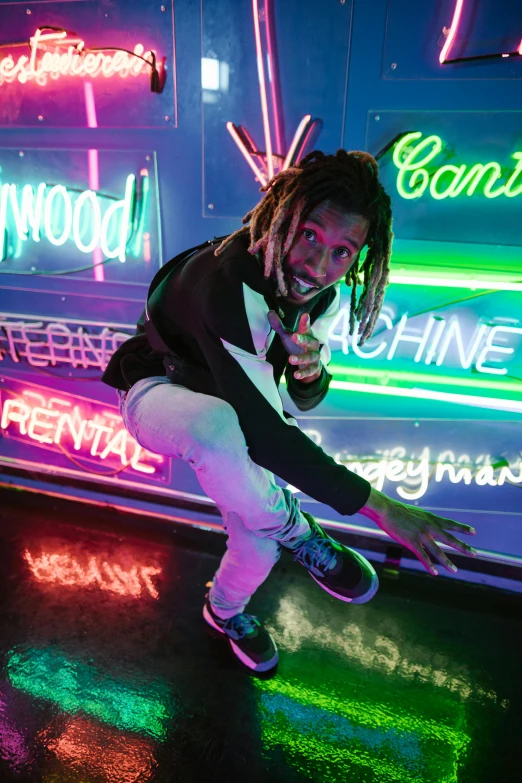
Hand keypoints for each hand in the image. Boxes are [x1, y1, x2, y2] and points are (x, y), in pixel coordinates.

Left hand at [268, 311, 321, 382]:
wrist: (310, 363)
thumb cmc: (297, 345)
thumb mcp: (288, 336)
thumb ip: (279, 326)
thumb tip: (270, 312)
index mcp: (307, 334)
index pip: (306, 327)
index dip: (305, 322)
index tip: (305, 316)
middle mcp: (313, 344)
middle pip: (310, 341)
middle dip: (303, 339)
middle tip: (294, 337)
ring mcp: (314, 356)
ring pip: (310, 356)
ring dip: (301, 358)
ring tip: (291, 359)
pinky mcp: (314, 367)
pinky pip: (310, 370)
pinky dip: (303, 373)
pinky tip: (296, 375)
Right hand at [360, 488, 476, 574]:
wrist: (385, 509)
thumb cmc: (395, 510)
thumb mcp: (414, 513)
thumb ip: (421, 521)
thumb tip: (423, 526)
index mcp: (430, 518)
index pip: (450, 524)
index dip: (462, 528)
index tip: (473, 532)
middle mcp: (429, 527)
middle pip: (450, 539)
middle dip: (463, 547)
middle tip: (475, 554)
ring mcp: (421, 535)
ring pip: (438, 551)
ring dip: (447, 562)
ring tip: (455, 570)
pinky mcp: (412, 542)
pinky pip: (423, 556)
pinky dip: (429, 565)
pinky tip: (435, 573)